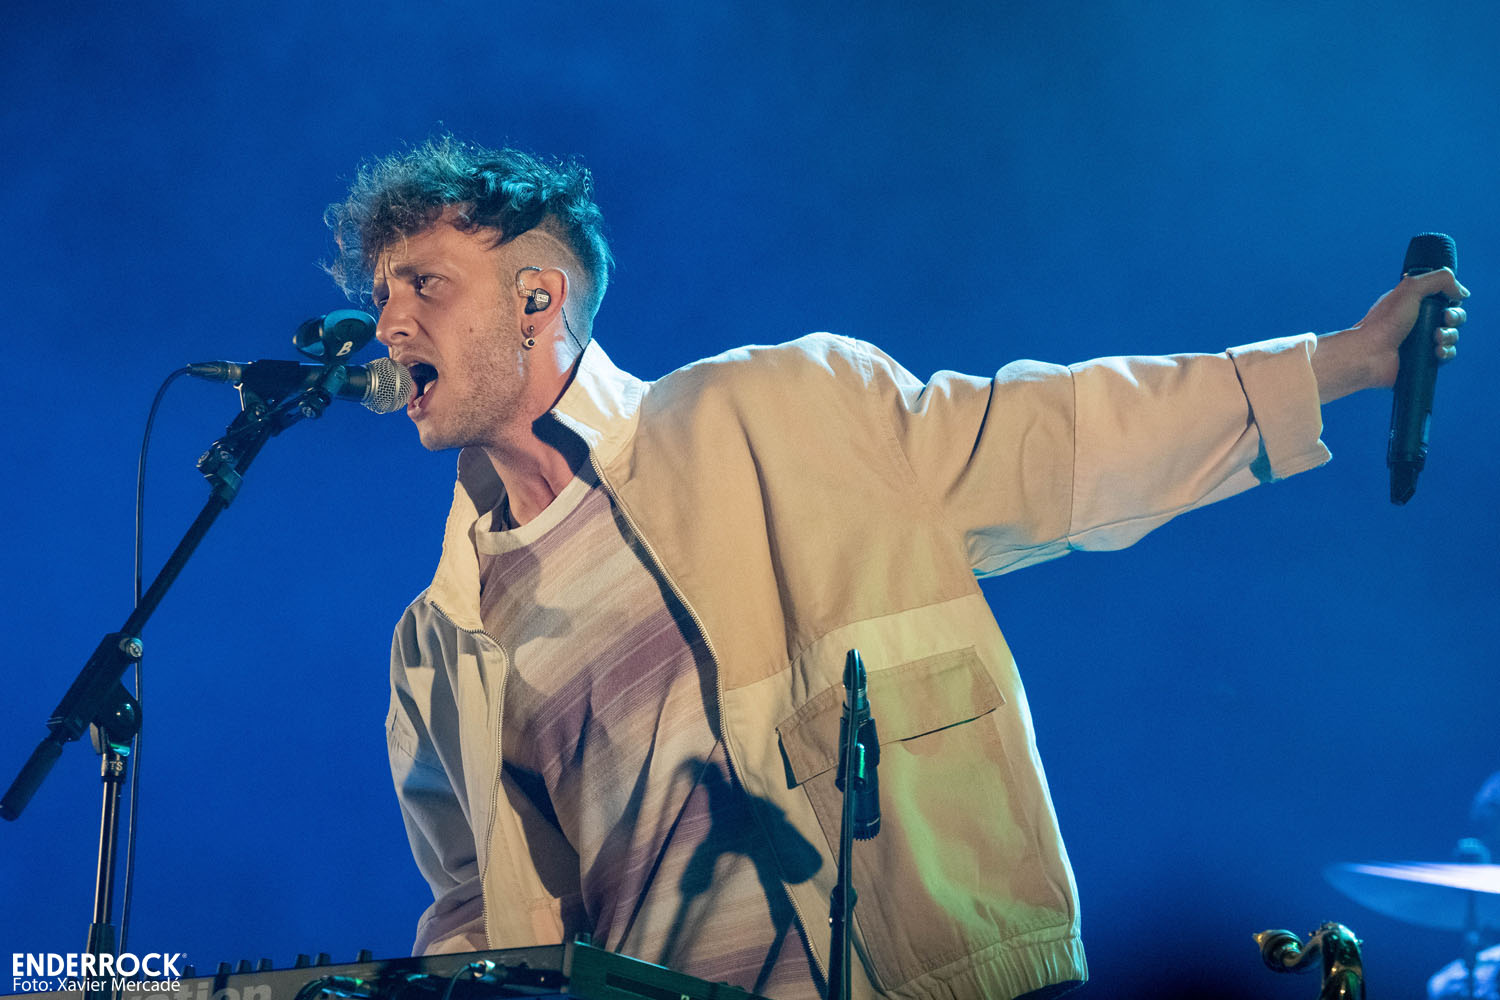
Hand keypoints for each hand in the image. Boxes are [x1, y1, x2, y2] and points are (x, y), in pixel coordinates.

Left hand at [1312, 268, 1469, 403]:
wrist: (1369, 354)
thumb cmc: (1384, 322)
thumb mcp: (1411, 289)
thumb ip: (1439, 280)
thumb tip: (1462, 292)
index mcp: (1413, 303)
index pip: (1444, 298)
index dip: (1452, 299)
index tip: (1450, 300)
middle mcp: (1417, 322)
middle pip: (1453, 317)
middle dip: (1455, 317)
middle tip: (1445, 319)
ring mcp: (1420, 342)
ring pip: (1452, 336)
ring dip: (1450, 336)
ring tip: (1436, 338)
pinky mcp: (1422, 360)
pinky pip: (1446, 355)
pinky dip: (1446, 352)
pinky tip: (1437, 352)